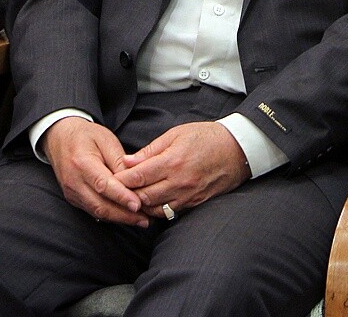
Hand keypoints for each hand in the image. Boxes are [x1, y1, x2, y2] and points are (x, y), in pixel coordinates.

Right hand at [43, 117, 147, 225]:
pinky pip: (93, 211)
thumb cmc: (86, 136)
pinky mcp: (73, 199)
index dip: (121, 197)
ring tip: (139, 220)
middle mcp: (74, 182)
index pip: (103, 185)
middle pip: (100, 204)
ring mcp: (72, 193)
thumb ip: (120, 161)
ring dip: (119, 218)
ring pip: (97, 212)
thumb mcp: (106, 140)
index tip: (138, 205)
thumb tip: (134, 181)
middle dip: (124, 215)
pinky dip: (110, 215)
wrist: (60, 138)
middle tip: (144, 219)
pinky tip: (125, 216)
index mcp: (82, 163)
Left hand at [114, 122, 249, 215]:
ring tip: (130, 200)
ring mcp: (188, 195)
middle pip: (143, 196)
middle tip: (115, 192)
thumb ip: (151, 150)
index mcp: (172, 161)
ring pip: (155, 208)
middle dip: (127, 195)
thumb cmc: (206, 137)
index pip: (138, 177)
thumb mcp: (177, 134)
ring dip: (141, 205)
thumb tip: (128, 161)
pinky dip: (157, 210)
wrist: (237, 149)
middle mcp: (179, 181)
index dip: (121, 180)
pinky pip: (171, 212)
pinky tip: (150, 204)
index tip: (109, 180)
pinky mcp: (196, 203)